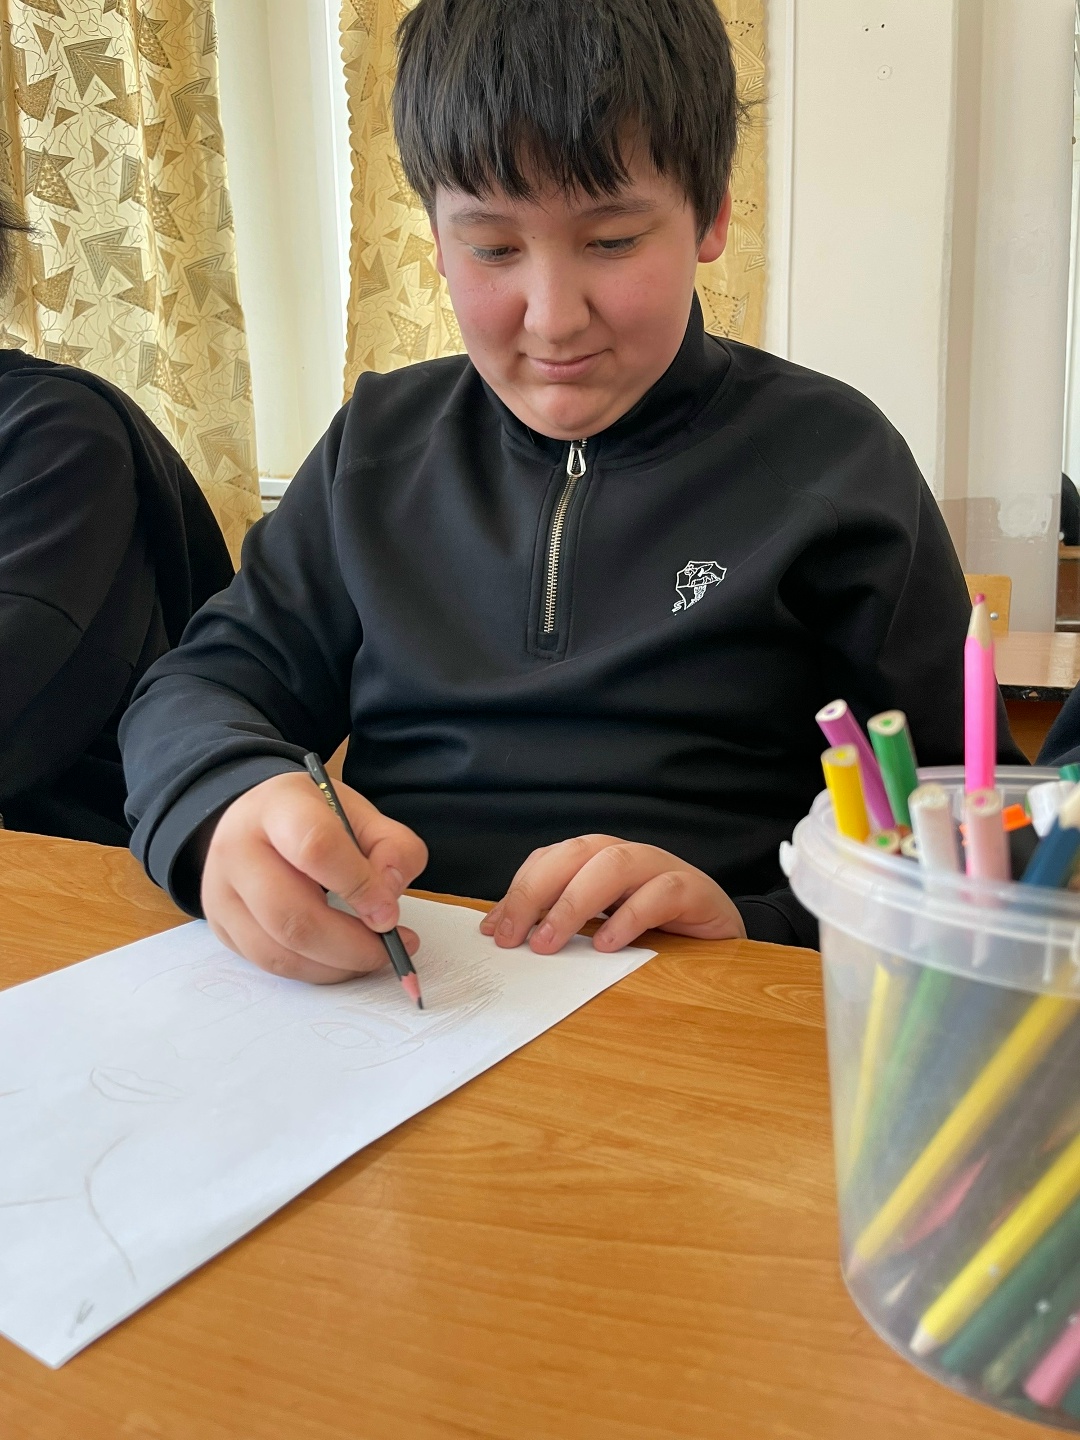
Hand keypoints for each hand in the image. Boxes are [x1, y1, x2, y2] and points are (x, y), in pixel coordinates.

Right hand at [201, 771, 427, 983]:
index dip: (359, 886)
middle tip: (390, 948)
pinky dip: (316, 971)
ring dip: (336, 965)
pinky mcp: (223, 929)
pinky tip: (342, 960)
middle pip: (291, 915)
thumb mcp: (359, 814)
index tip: (389, 913)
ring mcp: (221, 893)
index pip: (315, 848)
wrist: (254, 822)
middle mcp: (237, 849)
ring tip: (371, 955)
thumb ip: (391, 846)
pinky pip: (271, 965)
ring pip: (279, 951)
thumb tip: (388, 895)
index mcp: (277, 807)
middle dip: (351, 944)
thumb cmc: (310, 819)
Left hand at [479, 835, 745, 953]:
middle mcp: (628, 856)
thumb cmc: (656, 933)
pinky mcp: (695, 891)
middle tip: (514, 938)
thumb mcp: (602, 927)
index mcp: (599, 860)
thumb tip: (504, 934)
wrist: (723, 938)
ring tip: (550, 942)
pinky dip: (630, 917)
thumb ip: (562, 923)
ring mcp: (663, 868)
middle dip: (537, 892)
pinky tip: (607, 945)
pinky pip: (661, 893)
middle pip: (576, 854)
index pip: (551, 860)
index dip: (519, 890)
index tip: (494, 931)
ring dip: (574, 903)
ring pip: (613, 865)